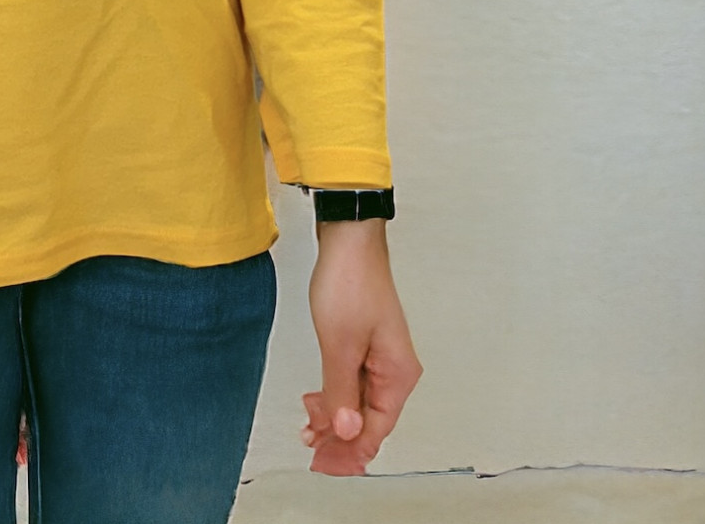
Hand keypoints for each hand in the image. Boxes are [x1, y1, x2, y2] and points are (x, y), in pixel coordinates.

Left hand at [300, 219, 422, 474]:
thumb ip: (341, 392)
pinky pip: (352, 382)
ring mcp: (380, 356)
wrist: (348, 239)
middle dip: (339, 438)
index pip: (376, 429)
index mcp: (397, 374)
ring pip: (358, 402)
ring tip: (307, 426)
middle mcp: (394, 369)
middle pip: (369, 420)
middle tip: (310, 450)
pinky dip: (334, 395)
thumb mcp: (339, 344)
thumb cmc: (350, 284)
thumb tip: (347, 433)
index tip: (323, 465)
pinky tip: (315, 401)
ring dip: (334, 417)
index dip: (350, 452)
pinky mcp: (365, 343)